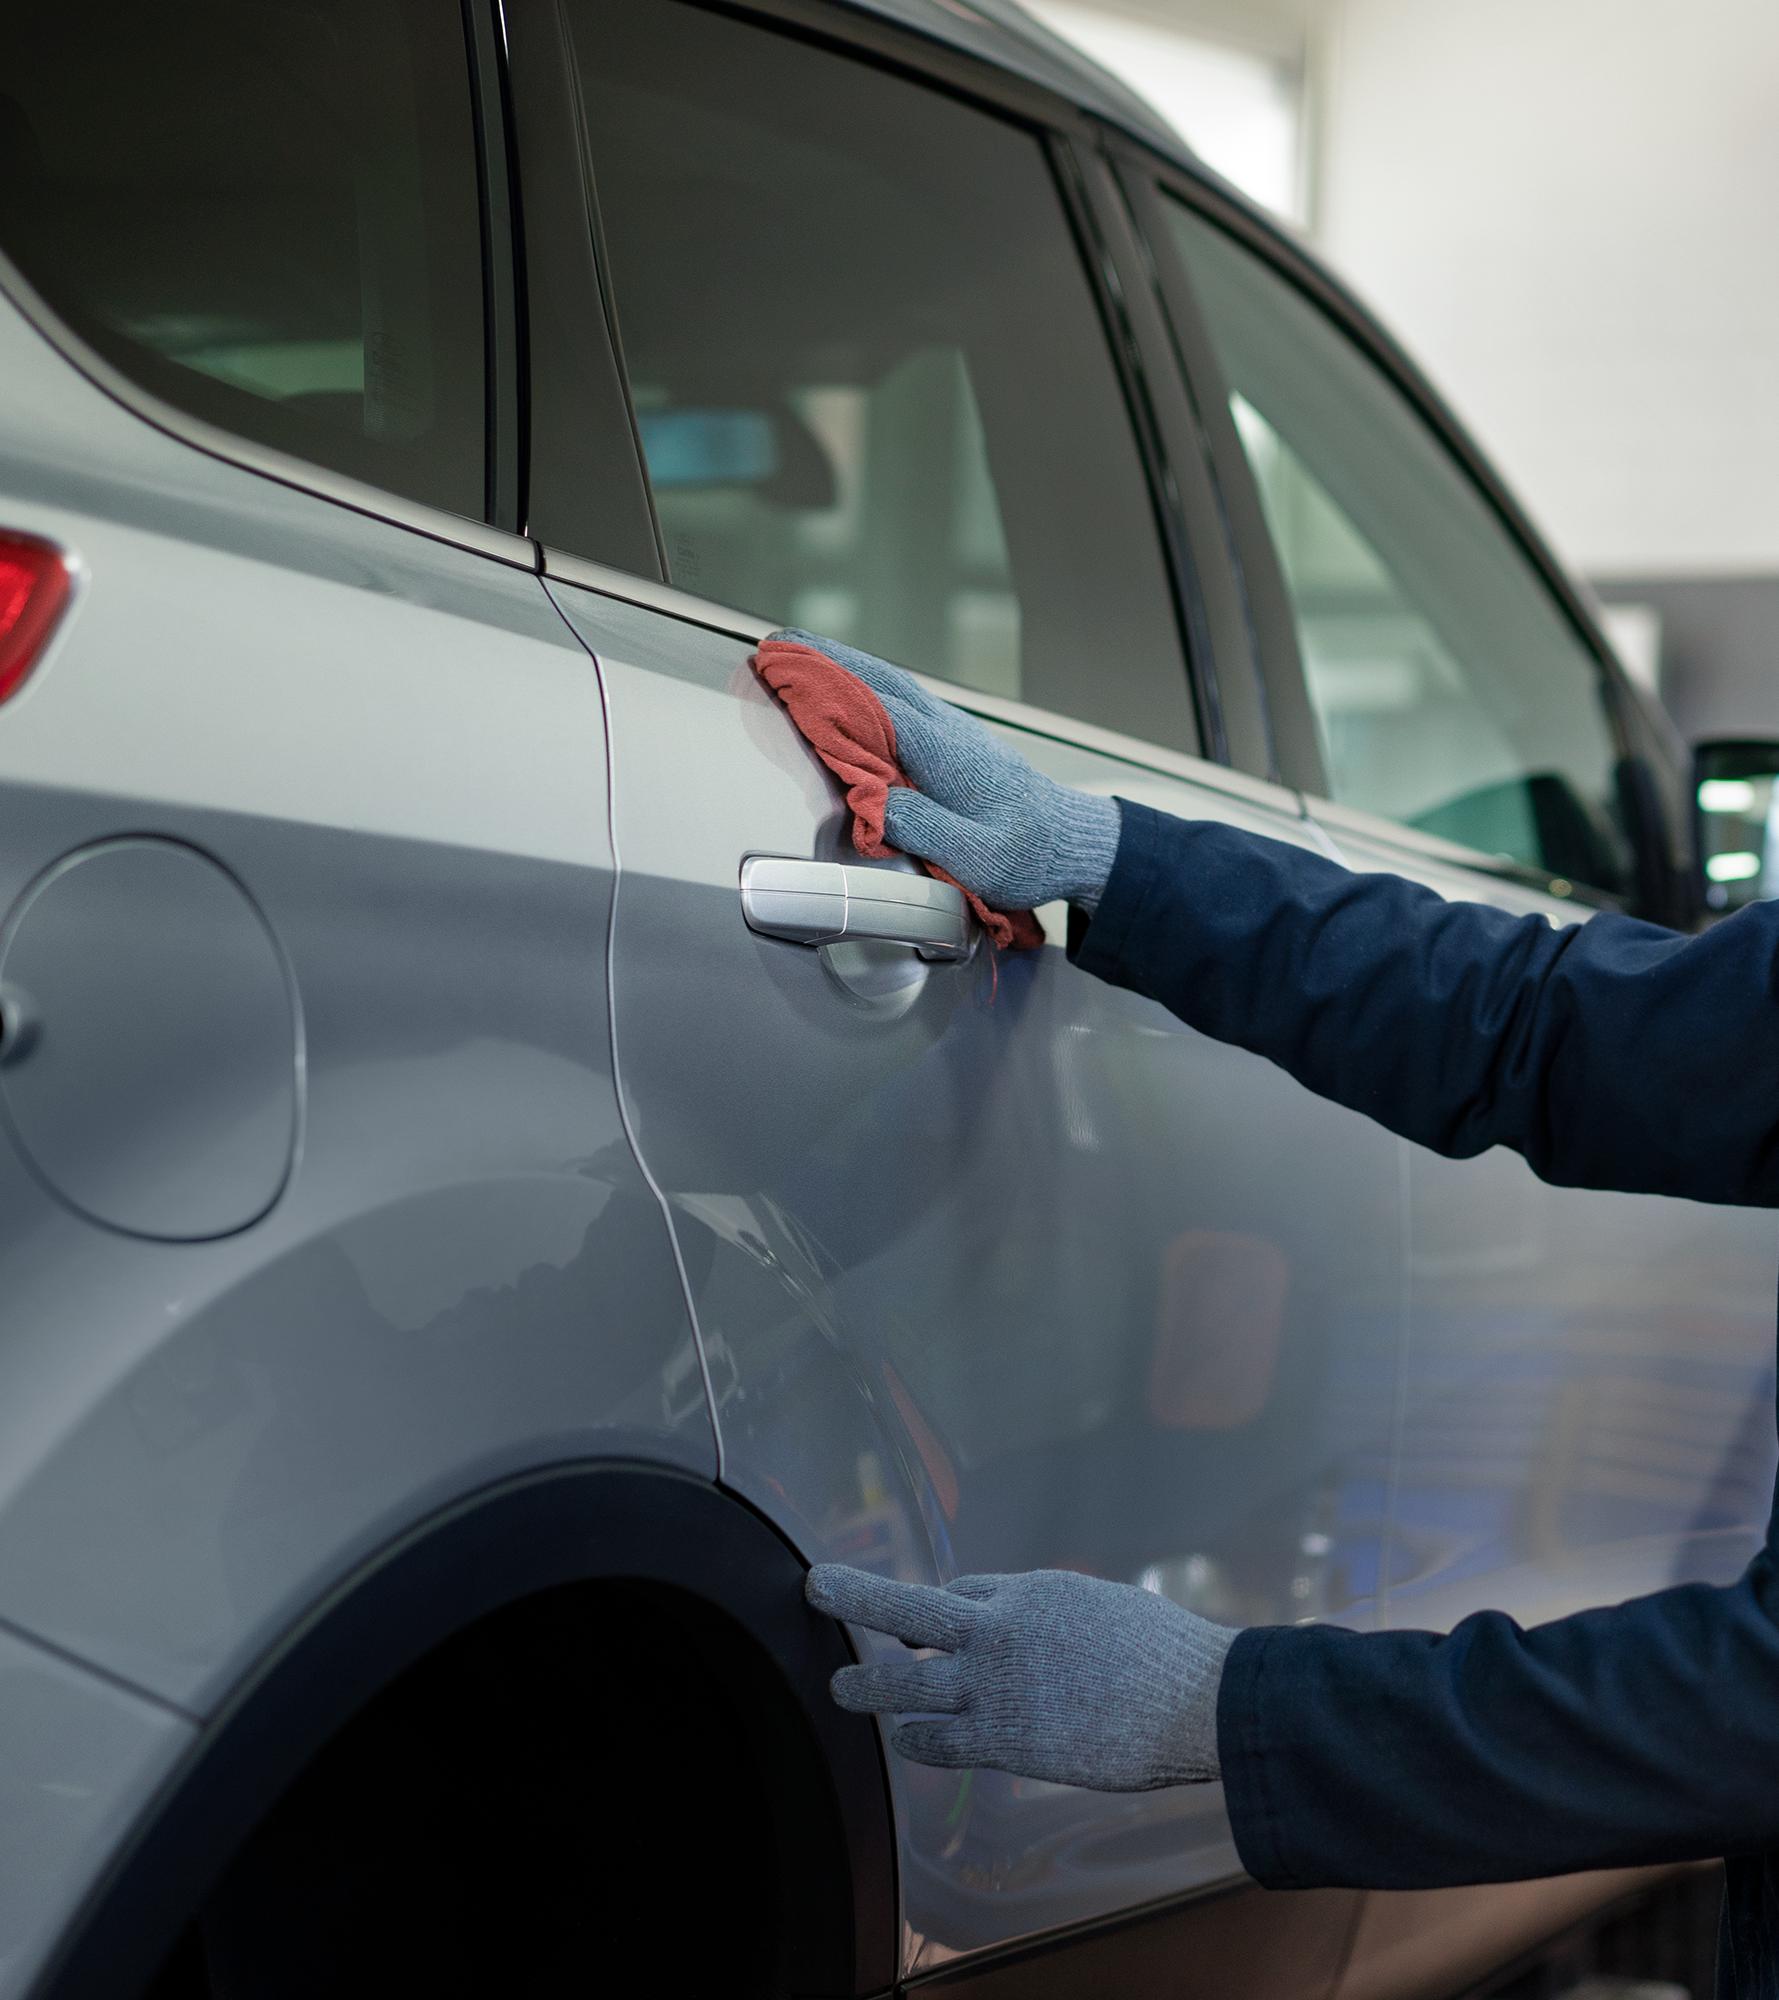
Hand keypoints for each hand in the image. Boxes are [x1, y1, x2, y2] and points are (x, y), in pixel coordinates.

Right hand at [771, 630, 1121, 910]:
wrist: (1072, 840)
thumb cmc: (1028, 853)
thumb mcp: (974, 856)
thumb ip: (921, 826)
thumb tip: (873, 804)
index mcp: (946, 755)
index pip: (874, 709)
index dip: (826, 687)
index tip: (784, 669)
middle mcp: (948, 731)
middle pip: (878, 682)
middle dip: (825, 659)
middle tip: (777, 643)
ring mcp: (953, 730)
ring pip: (891, 685)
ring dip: (845, 664)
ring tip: (802, 650)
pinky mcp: (956, 739)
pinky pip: (904, 700)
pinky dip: (869, 683)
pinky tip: (853, 684)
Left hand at [806, 1563, 1235, 1790]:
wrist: (1193, 1700)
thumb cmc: (1160, 1654)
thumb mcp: (1100, 1608)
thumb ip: (1056, 1616)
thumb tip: (1041, 1630)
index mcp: (1028, 1592)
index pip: (962, 1589)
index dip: (943, 1606)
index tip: (930, 1626)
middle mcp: (999, 1631)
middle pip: (908, 1608)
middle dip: (856, 1597)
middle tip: (817, 1587)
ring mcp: (995, 1688)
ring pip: (907, 1681)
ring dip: (867, 1683)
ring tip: (840, 1685)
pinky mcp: (1006, 1741)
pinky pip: (941, 1741)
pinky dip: (916, 1738)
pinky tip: (902, 1737)